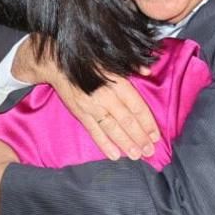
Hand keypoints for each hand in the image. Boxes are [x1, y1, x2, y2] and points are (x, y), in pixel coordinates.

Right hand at [14, 38, 158, 159]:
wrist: (59, 64)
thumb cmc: (88, 60)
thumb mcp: (111, 58)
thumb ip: (131, 66)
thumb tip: (147, 72)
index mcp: (117, 82)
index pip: (136, 106)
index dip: (147, 122)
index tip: (156, 135)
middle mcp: (106, 97)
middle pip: (127, 121)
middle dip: (140, 137)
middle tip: (150, 151)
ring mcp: (92, 107)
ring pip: (112, 129)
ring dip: (126, 143)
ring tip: (137, 155)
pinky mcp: (80, 114)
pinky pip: (94, 132)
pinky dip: (104, 144)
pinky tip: (114, 155)